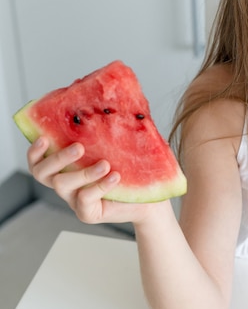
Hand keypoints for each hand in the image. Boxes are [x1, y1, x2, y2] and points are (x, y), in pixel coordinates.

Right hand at [27, 137, 155, 224]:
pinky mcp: (87, 213)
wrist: (151, 197)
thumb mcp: (119, 146)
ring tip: (105, 164)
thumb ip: (109, 129)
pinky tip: (115, 177)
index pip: (38, 160)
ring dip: (82, 172)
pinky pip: (85, 199)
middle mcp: (66, 183)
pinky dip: (100, 186)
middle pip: (42, 173)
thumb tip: (109, 96)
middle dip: (57, 158)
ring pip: (62, 185)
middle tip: (79, 148)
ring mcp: (74, 199)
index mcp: (67, 166)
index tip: (45, 138)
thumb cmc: (133, 169)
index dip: (35, 151)